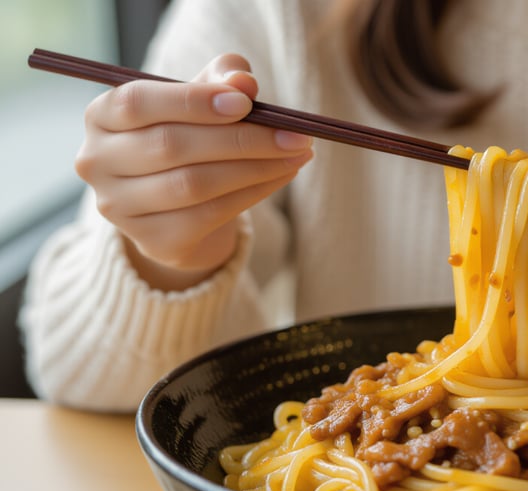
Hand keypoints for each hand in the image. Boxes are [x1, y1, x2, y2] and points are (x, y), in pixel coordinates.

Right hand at [75, 53, 313, 290]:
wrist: (182, 208)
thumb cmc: (191, 137)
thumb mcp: (203, 100)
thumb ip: (221, 81)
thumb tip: (242, 81)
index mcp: (102, 117)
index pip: (138, 102)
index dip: (193, 101)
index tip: (246, 103)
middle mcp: (97, 162)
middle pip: (172, 146)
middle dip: (242, 138)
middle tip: (295, 134)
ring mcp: (119, 207)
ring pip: (193, 184)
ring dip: (255, 168)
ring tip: (297, 154)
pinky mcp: (152, 241)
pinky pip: (209, 215)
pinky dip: (253, 194)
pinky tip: (282, 176)